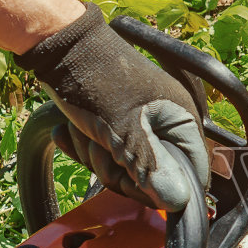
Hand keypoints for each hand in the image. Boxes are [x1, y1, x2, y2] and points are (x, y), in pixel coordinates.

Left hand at [15, 3, 209, 209]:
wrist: (57, 45)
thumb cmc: (94, 79)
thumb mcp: (124, 130)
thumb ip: (151, 167)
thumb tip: (178, 202)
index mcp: (181, 118)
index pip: (190, 172)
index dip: (162, 187)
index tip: (131, 182)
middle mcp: (165, 121)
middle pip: (151, 173)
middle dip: (117, 168)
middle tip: (99, 148)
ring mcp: (139, 122)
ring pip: (124, 165)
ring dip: (96, 156)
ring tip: (81, 132)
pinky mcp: (114, 122)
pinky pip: (106, 152)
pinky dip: (84, 147)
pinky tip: (67, 132)